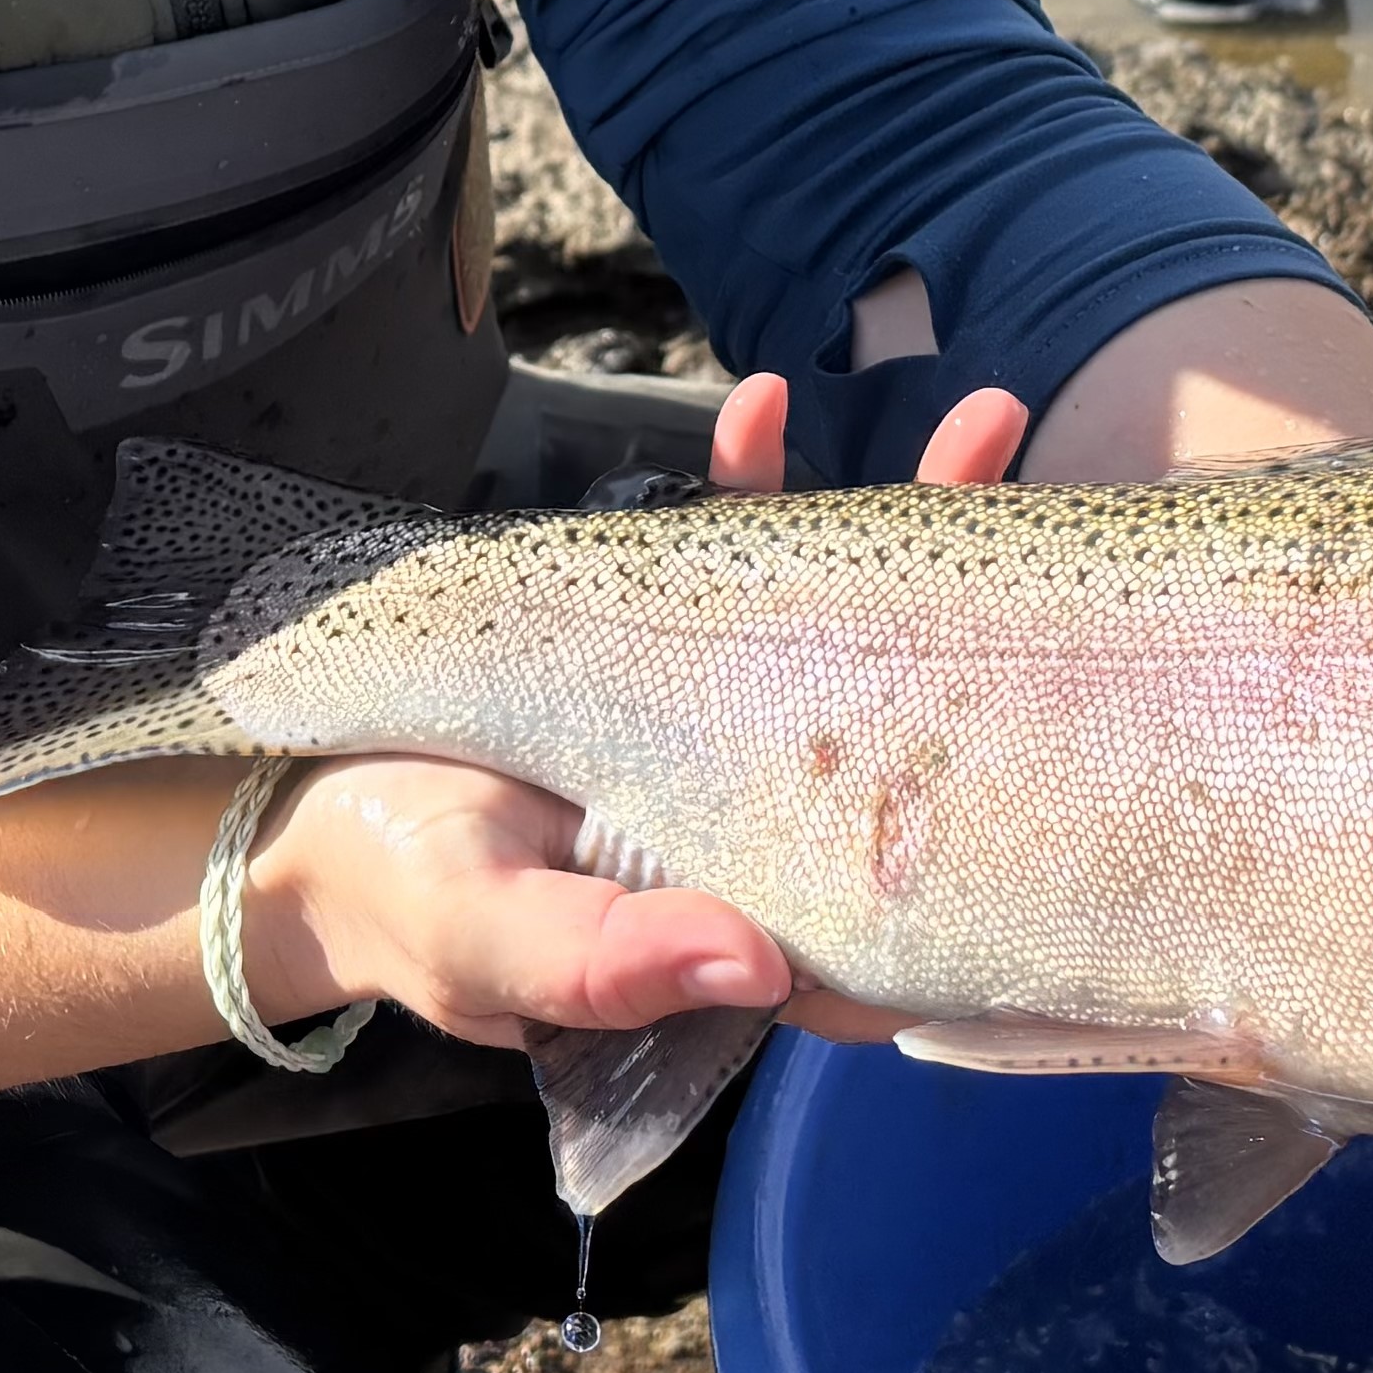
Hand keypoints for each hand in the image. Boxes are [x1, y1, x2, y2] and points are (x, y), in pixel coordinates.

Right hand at [223, 373, 1033, 1052]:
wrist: (315, 828)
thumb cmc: (409, 902)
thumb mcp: (491, 943)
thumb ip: (609, 961)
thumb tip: (756, 966)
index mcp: (764, 914)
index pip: (914, 871)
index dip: (995, 795)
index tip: (1057, 692)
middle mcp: (774, 816)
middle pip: (913, 720)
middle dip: (992, 611)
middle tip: (1043, 498)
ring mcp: (729, 724)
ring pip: (846, 626)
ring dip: (907, 520)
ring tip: (982, 415)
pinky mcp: (670, 649)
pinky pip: (738, 565)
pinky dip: (757, 486)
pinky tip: (768, 406)